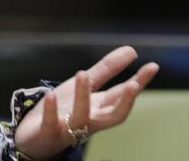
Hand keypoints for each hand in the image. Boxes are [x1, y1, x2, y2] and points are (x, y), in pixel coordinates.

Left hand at [13, 45, 158, 159]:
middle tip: (134, 85)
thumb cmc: (63, 111)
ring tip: (82, 74)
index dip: (139, 82)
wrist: (35, 137)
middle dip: (124, 101)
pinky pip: (51, 123)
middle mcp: (89, 120)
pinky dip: (51, 110)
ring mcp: (69, 128)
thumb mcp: (84, 86)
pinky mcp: (48, 132)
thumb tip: (132, 50)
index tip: (153, 66)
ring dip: (83, 96)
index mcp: (99, 108)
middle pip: (113, 114)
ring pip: (81, 117)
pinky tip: (51, 94)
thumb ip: (107, 70)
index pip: (122, 95)